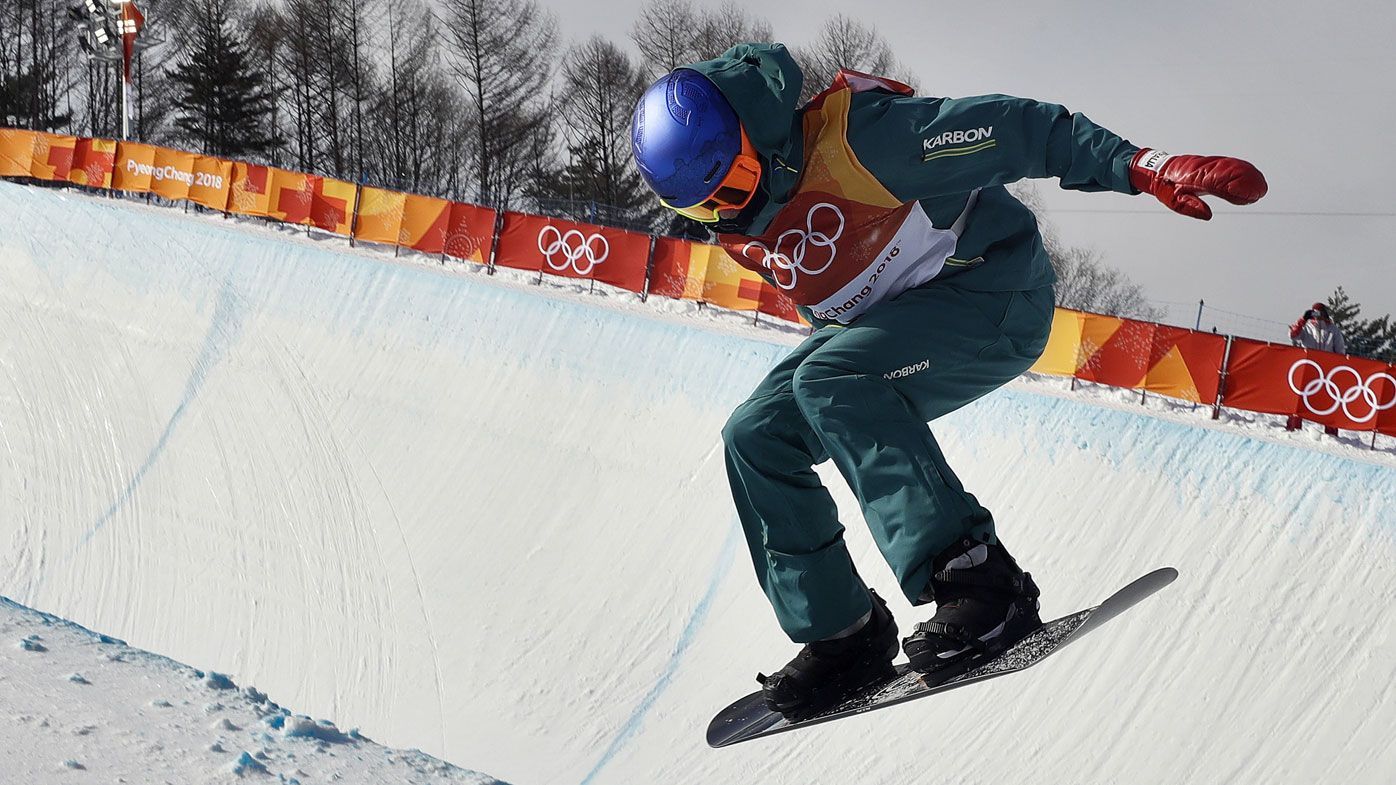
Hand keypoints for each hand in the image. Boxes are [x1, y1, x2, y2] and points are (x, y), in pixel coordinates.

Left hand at [1129, 149, 1267, 219]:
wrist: (1161, 169)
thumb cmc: (1168, 186)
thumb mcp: (1174, 201)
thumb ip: (1191, 207)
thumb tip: (1208, 215)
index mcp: (1194, 178)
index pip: (1219, 182)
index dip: (1235, 187)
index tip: (1248, 194)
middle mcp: (1205, 169)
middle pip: (1230, 173)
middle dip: (1246, 181)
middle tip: (1260, 191)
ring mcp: (1209, 165)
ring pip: (1232, 168)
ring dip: (1247, 176)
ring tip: (1260, 187)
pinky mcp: (1212, 165)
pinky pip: (1230, 166)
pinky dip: (1242, 171)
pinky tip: (1251, 178)